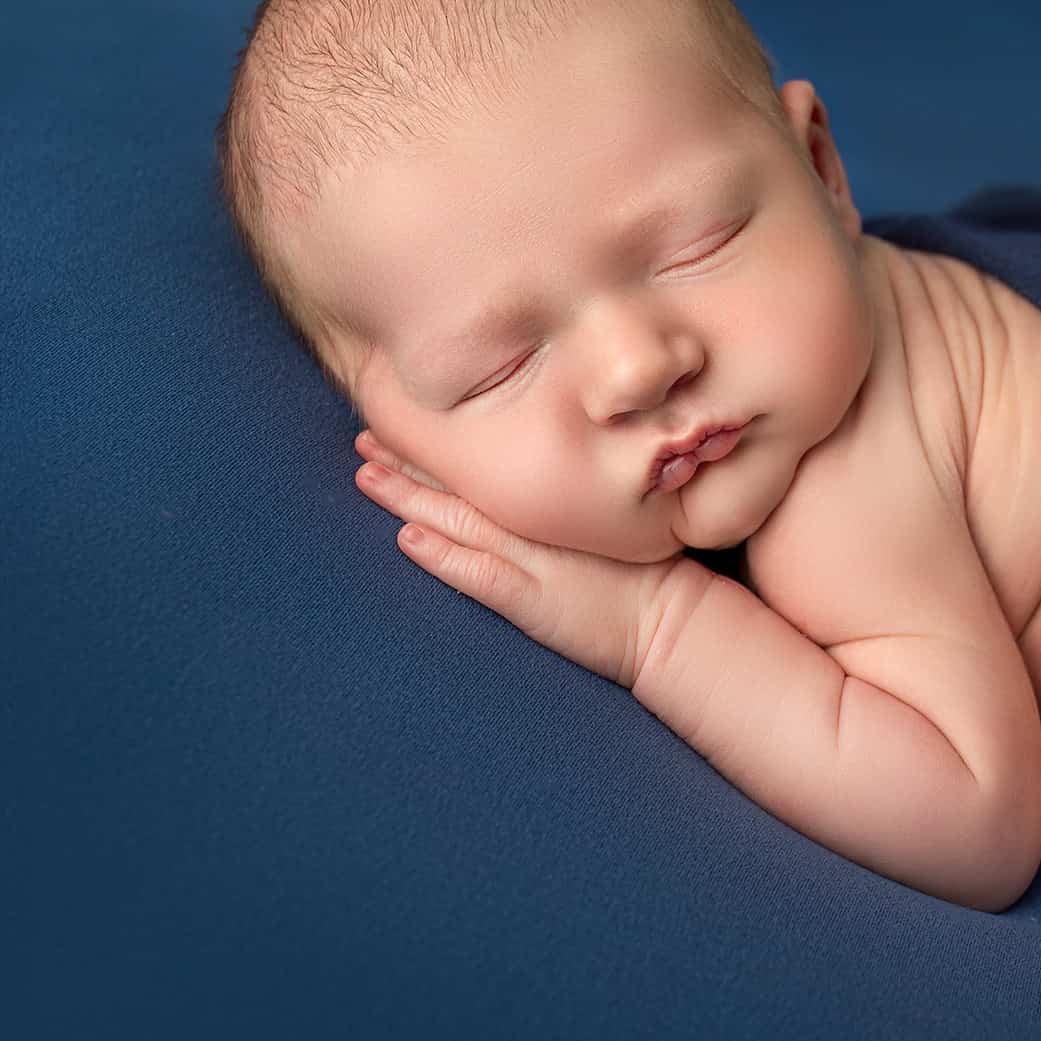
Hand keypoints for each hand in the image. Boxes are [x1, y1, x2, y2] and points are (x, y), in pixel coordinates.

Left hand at [352, 428, 687, 688]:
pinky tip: (407, 537)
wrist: (675, 619)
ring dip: (410, 497)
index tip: (403, 421)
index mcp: (554, 504)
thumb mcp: (618, 521)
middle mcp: (537, 526)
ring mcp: (532, 562)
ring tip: (367, 476)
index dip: (442, 446)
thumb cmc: (655, 570)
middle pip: (463, 487)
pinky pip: (478, 574)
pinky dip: (442, 556)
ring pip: (459, 521)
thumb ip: (582, 497)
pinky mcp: (531, 601)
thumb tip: (548, 467)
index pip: (488, 467)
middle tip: (365, 438)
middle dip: (410, 463)